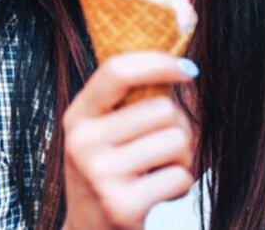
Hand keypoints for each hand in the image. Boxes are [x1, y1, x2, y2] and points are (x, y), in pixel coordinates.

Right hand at [61, 53, 197, 229]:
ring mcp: (99, 174)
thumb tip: (186, 60)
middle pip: (162, 109)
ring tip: (158, 174)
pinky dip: (180, 187)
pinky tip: (158, 195)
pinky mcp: (121, 205)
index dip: (157, 63)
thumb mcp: (102, 135)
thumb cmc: (109, 176)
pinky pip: (180, 177)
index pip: (117, 71)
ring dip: (182, 160)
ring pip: (177, 142)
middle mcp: (82, 141)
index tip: (187, 69)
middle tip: (161, 151)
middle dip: (178, 129)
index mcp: (77, 116)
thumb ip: (129, 102)